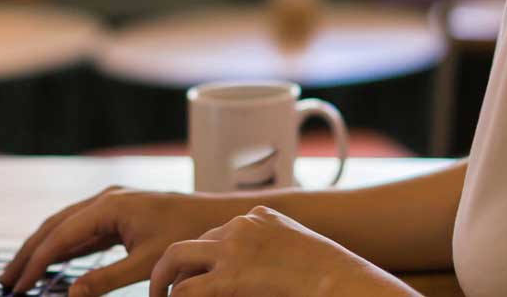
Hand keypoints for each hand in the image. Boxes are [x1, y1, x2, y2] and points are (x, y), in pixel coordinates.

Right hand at [0, 186, 243, 295]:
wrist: (217, 216)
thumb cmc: (187, 233)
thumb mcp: (146, 261)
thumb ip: (106, 278)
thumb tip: (72, 295)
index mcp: (110, 206)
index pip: (61, 235)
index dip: (37, 262)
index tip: (19, 286)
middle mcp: (107, 199)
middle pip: (55, 226)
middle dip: (29, 254)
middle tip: (6, 282)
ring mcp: (112, 204)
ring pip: (65, 226)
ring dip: (42, 249)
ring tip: (20, 273)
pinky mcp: (119, 213)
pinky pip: (82, 229)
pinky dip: (63, 246)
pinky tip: (52, 263)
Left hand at [149, 206, 417, 296]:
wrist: (343, 281)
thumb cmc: (332, 276)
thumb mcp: (301, 253)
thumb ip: (276, 257)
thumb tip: (263, 275)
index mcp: (262, 218)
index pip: (219, 232)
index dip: (204, 257)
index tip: (196, 274)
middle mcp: (242, 225)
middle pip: (194, 241)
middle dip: (175, 265)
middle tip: (163, 286)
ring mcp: (233, 248)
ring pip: (177, 257)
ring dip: (164, 280)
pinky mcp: (230, 276)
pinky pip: (188, 289)